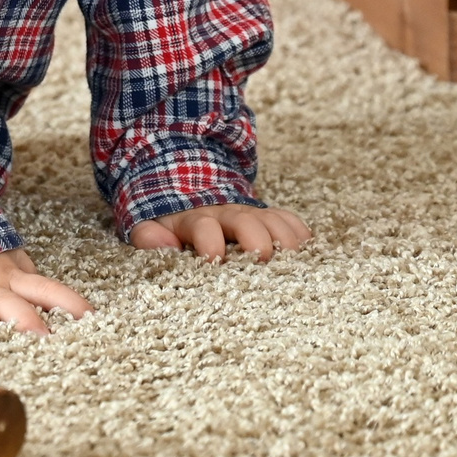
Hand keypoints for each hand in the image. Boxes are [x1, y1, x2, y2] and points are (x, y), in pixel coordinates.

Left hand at [128, 203, 310, 262]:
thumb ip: (150, 236)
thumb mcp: (150, 226)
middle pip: (246, 222)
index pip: (203, 227)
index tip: (215, 260)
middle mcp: (226, 215)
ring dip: (284, 240)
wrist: (190, 195)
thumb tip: (163, 243)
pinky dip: (300, 235)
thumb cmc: (171, 223)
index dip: (210, 242)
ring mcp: (251, 216)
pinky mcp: (269, 218)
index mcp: (194, 220)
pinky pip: (290, 221)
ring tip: (291, 261)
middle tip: (262, 258)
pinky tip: (306, 252)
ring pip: (274, 221)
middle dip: (256, 239)